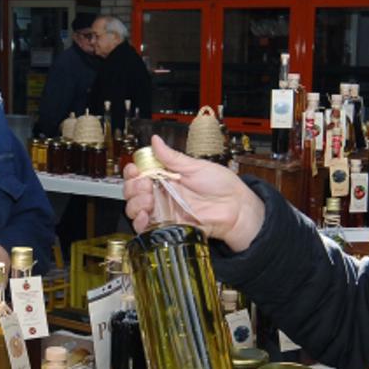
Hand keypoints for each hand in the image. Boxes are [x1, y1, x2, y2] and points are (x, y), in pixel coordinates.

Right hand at [122, 135, 266, 252]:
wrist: (235, 208)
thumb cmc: (222, 186)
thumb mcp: (195, 166)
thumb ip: (172, 157)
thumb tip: (155, 141)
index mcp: (166, 176)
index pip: (139, 174)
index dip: (132, 172)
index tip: (135, 170)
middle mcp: (162, 194)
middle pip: (132, 192)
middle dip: (133, 188)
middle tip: (145, 186)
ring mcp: (164, 210)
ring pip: (135, 209)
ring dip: (135, 204)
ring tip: (148, 200)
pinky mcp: (167, 226)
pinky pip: (145, 228)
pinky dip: (140, 223)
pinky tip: (144, 216)